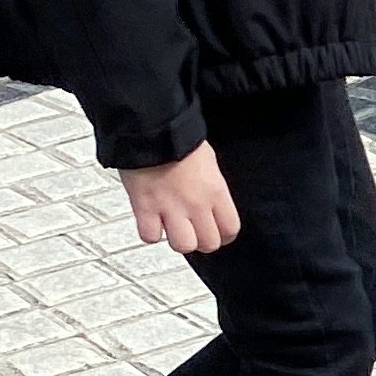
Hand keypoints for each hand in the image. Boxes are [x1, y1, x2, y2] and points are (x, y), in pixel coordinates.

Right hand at [121, 143, 240, 252]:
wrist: (151, 129)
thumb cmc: (178, 139)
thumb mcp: (209, 163)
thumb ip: (212, 188)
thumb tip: (213, 204)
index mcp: (215, 191)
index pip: (231, 229)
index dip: (225, 235)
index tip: (218, 233)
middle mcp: (196, 203)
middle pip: (209, 243)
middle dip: (201, 241)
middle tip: (194, 232)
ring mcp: (170, 208)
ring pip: (182, 246)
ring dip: (177, 239)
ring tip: (172, 227)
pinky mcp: (145, 208)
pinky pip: (150, 237)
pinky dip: (150, 232)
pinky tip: (152, 221)